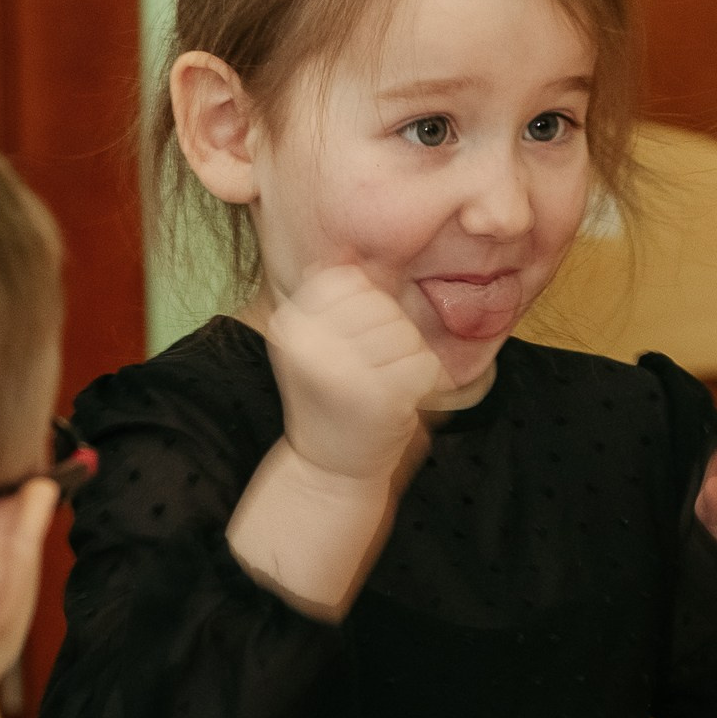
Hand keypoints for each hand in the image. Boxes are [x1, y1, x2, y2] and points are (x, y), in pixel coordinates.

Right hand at [263, 265, 445, 483]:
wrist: (328, 468)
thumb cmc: (326, 395)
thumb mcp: (310, 339)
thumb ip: (327, 297)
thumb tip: (349, 249)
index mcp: (290, 323)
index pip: (350, 281)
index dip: (362, 308)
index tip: (349, 343)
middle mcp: (311, 343)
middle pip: (382, 304)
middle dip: (387, 334)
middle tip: (366, 370)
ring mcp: (345, 371)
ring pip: (407, 332)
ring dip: (406, 358)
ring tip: (380, 385)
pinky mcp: (382, 397)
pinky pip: (425, 363)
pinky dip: (423, 382)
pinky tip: (397, 400)